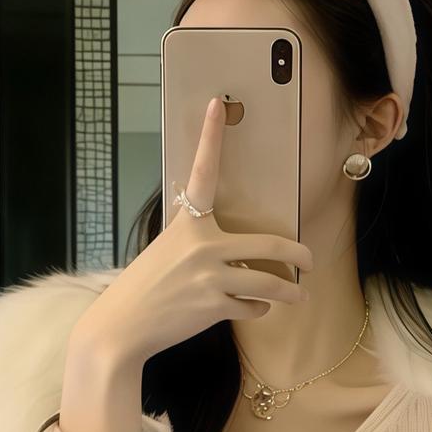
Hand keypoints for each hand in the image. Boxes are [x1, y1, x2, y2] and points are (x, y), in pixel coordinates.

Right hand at [72, 96, 313, 367]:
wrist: (122, 325)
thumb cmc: (143, 289)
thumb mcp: (166, 251)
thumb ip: (196, 242)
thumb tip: (230, 249)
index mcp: (188, 224)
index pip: (203, 173)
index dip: (210, 137)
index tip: (217, 106)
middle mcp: (202, 246)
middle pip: (268, 245)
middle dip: (298, 255)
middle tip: (309, 260)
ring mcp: (210, 277)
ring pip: (268, 282)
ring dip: (290, 291)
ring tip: (298, 294)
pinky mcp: (213, 305)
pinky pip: (252, 305)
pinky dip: (259, 308)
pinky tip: (257, 308)